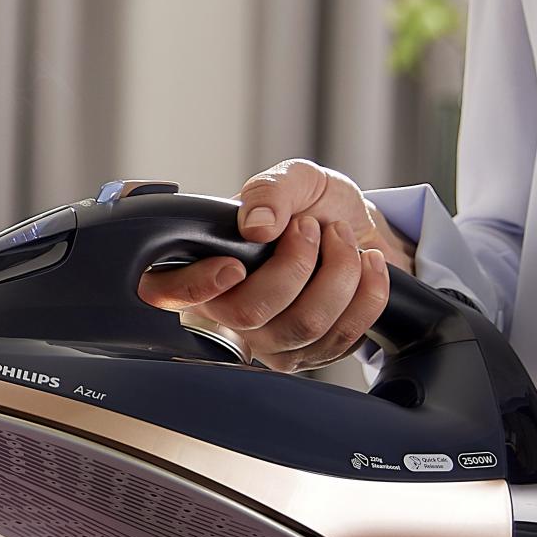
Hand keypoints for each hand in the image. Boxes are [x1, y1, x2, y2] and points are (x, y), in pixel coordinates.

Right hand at [137, 159, 414, 371]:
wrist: (364, 233)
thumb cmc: (315, 208)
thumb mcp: (293, 180)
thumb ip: (270, 190)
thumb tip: (255, 225)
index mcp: (206, 265)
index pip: (169, 291)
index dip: (194, 286)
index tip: (233, 265)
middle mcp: (228, 313)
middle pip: (249, 312)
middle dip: (297, 262)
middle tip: (312, 226)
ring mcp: (269, 342)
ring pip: (303, 324)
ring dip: (340, 270)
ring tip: (342, 238)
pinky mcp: (310, 356)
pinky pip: (342, 334)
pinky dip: (368, 290)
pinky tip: (367, 263)